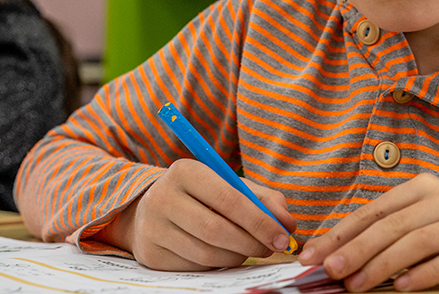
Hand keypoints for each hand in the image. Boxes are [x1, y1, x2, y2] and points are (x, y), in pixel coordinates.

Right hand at [95, 158, 295, 269]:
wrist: (152, 210)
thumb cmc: (202, 197)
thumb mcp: (230, 186)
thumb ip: (263, 200)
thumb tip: (287, 224)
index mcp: (185, 171)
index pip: (229, 200)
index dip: (259, 221)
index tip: (282, 236)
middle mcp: (163, 197)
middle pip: (217, 230)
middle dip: (251, 243)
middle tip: (270, 248)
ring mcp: (153, 227)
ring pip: (207, 253)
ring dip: (237, 256)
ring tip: (247, 249)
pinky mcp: (151, 254)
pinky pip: (194, 267)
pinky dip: (217, 264)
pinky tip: (223, 253)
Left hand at [297, 173, 438, 291]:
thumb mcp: (417, 222)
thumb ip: (382, 232)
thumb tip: (332, 252)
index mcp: (421, 187)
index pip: (373, 210)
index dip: (340, 232)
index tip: (313, 254)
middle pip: (393, 225)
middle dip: (357, 249)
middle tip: (331, 270)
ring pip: (418, 241)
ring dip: (383, 265)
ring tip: (358, 285)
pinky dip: (424, 274)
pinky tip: (401, 287)